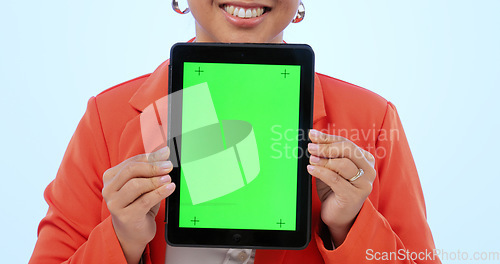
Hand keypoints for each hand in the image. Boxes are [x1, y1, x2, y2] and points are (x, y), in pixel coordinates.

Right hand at [102, 146, 175, 263]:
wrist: (132, 233)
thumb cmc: (138, 205)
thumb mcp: (144, 185)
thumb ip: (151, 169)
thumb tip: (164, 151)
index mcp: (111, 177)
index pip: (131, 162)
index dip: (150, 157)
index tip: (166, 154)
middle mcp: (109, 189)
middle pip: (131, 171)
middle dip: (152, 167)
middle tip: (168, 167)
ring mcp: (114, 204)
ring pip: (136, 185)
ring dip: (155, 180)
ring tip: (168, 179)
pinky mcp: (125, 216)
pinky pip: (145, 201)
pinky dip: (159, 193)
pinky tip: (169, 188)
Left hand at [307, 129, 375, 246]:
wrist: (339, 215)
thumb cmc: (335, 190)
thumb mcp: (331, 169)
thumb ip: (327, 155)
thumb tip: (314, 139)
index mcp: (365, 160)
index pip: (346, 143)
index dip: (328, 138)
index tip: (312, 135)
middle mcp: (369, 171)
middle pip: (348, 150)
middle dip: (326, 147)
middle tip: (311, 147)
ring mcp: (364, 184)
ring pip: (342, 164)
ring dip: (323, 160)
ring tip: (311, 160)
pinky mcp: (354, 196)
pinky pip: (335, 179)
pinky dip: (321, 172)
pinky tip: (311, 169)